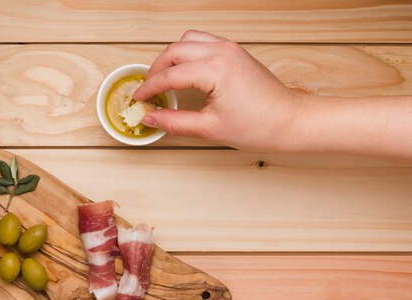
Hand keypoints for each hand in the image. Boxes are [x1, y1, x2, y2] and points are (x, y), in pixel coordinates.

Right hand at [133, 30, 302, 151]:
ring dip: (171, 58)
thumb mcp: (209, 129)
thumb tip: (150, 117)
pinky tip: (183, 73)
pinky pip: (202, 43)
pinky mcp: (235, 52)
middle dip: (156, 70)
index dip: (149, 88)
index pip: (170, 75)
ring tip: (163, 80)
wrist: (291, 121)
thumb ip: (174, 122)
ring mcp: (230, 48)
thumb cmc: (259, 126)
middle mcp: (222, 51)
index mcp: (215, 69)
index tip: (138, 99)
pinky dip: (187, 54)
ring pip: (187, 41)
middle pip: (174, 51)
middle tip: (147, 91)